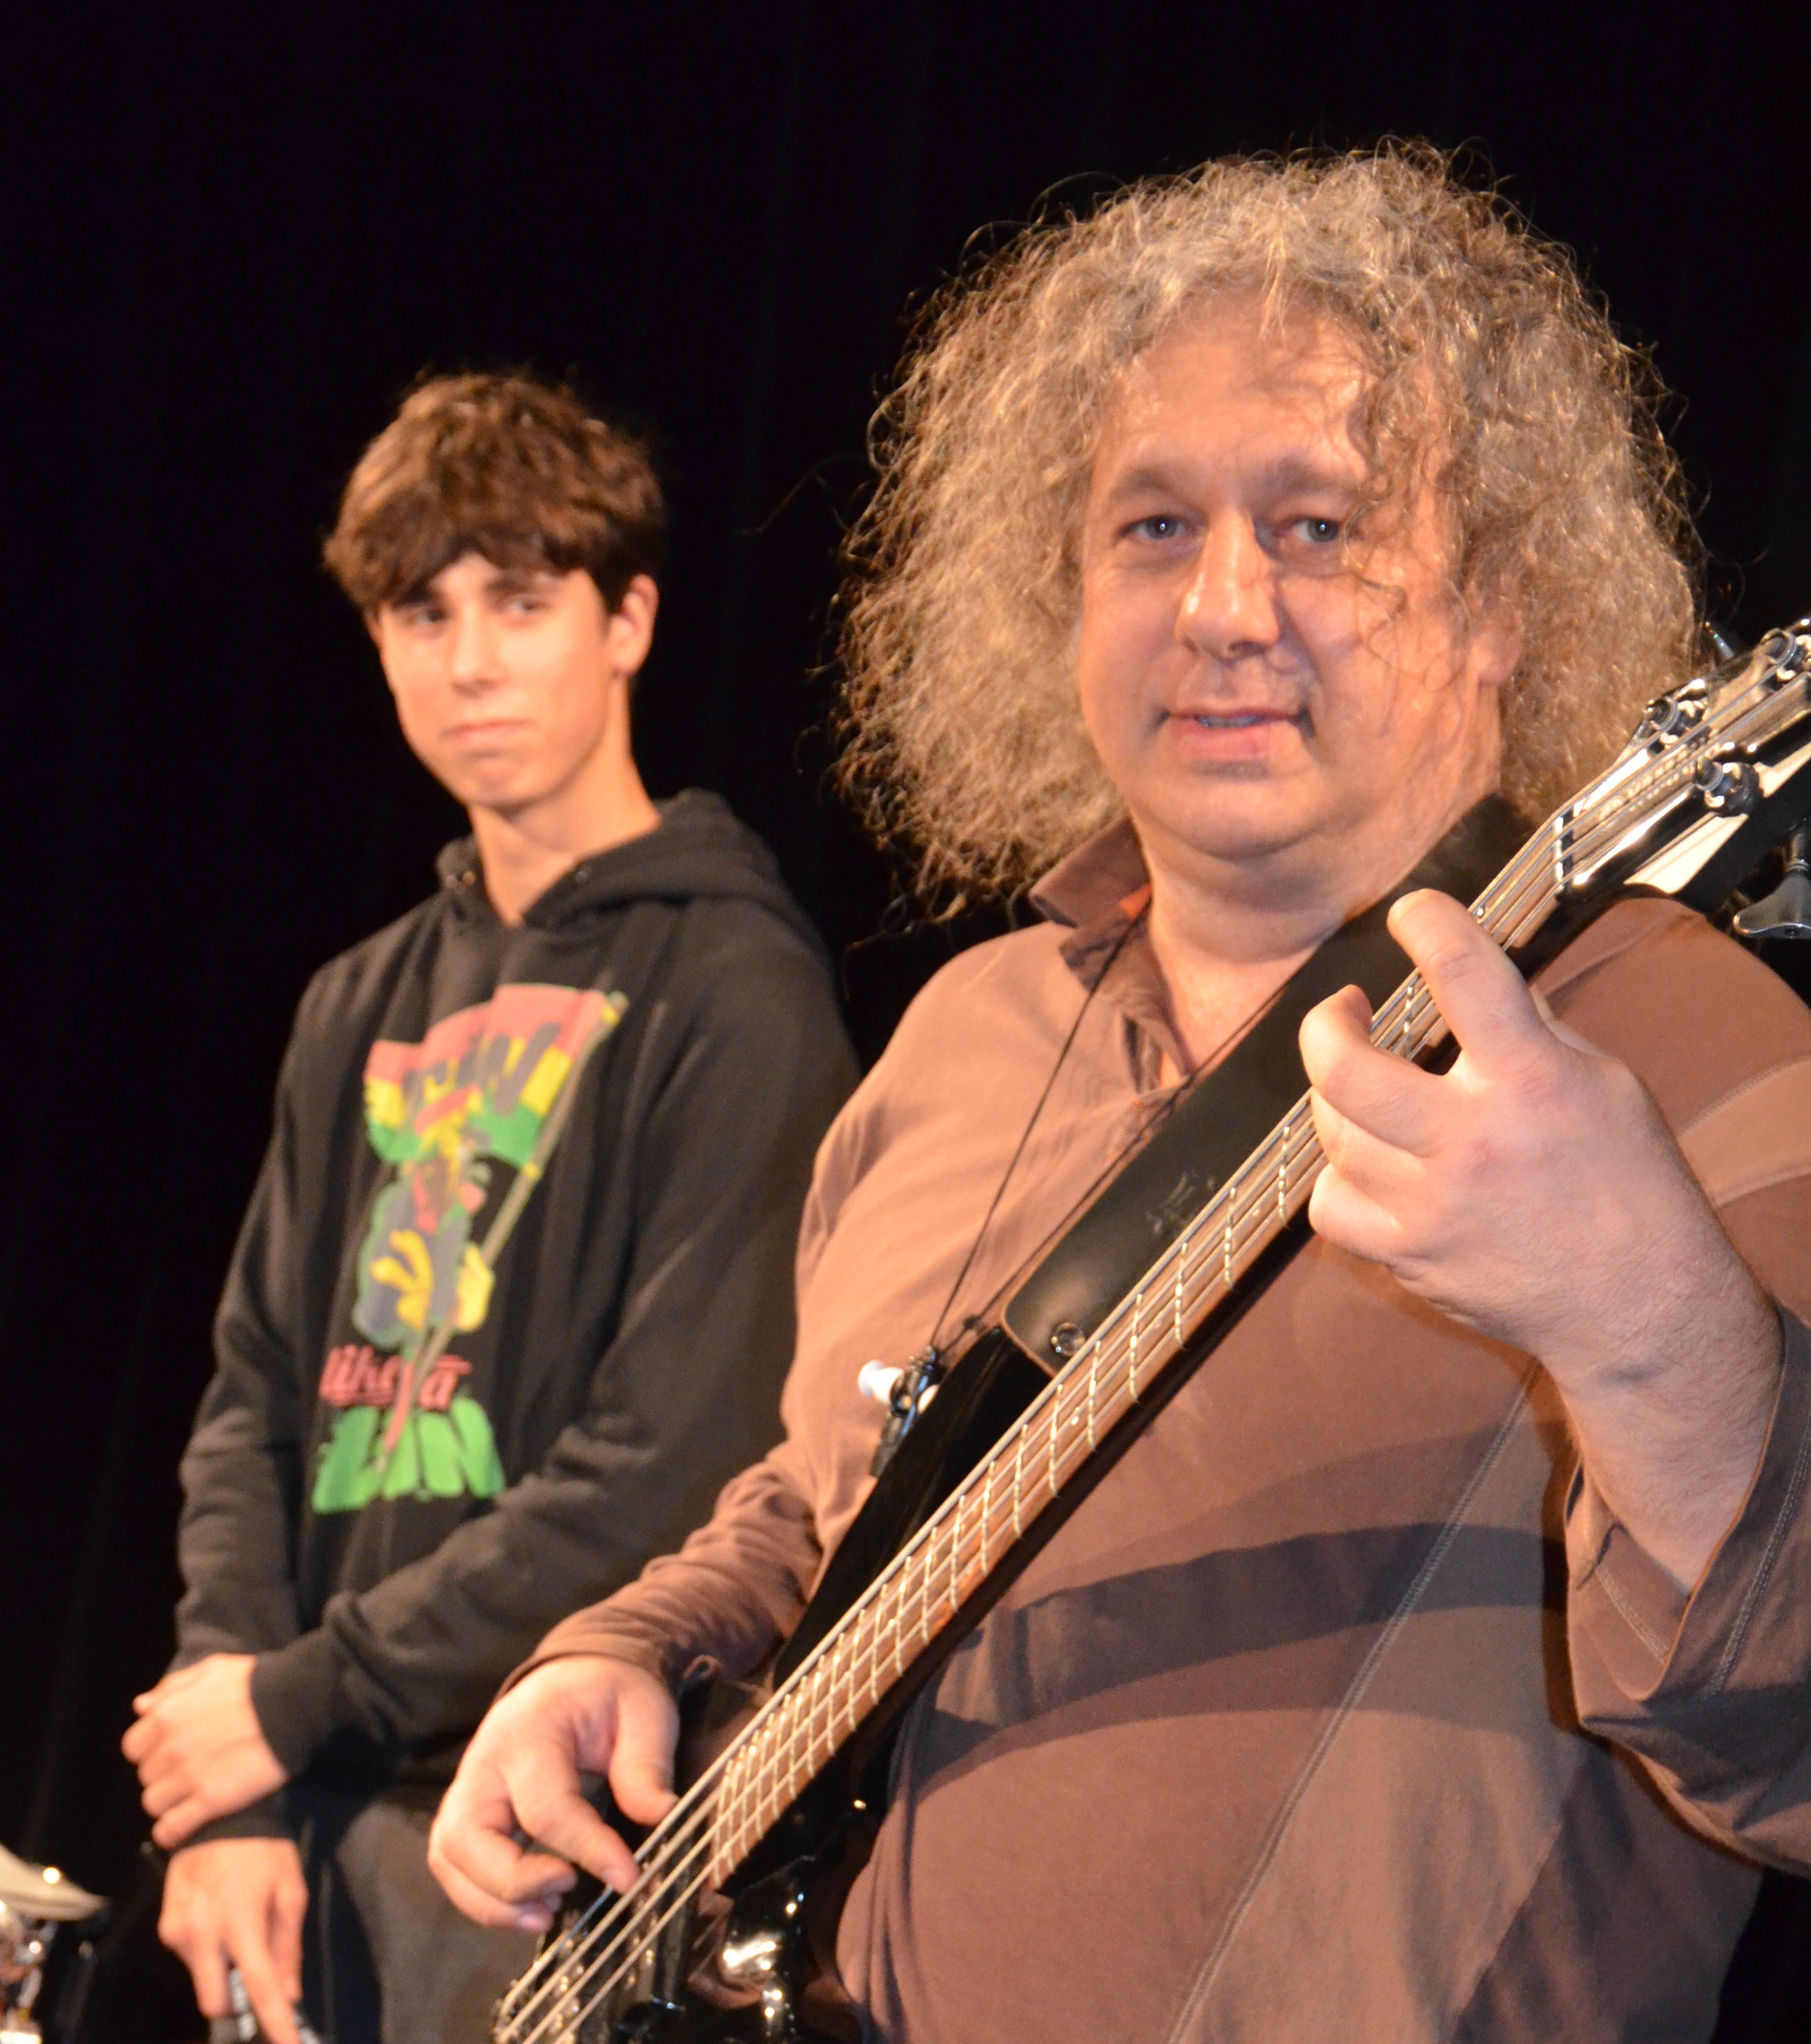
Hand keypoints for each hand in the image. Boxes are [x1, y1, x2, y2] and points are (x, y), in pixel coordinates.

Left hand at [123, 1653, 287, 1848]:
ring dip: (169, 1802)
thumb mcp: (212, 1670)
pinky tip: (184, 1825)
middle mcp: (170, 1748)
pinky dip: (172, 1832)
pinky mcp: (211, 1801)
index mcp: (166, 1716)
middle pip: (146, 1776)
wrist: (295, 1703)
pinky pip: (171, 1828)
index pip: (133, 1746)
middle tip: (188, 1771)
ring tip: (190, 1796)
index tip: (170, 1751)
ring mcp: (189, 1776)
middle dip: (163, 1774)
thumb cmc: (255, 1682)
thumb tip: (141, 1706)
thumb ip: (173, 1688)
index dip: (151, 1750)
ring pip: (154, 1804)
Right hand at [159, 1837, 308, 2043]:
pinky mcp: (165, 1927)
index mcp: (242, 1924)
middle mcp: (203, 1935)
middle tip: (255, 1969)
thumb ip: (287, 1948)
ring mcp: (178, 1933)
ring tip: (238, 1921)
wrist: (217, 1814)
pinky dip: (207, 1949)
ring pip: (203, 1979)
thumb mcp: (290, 1891)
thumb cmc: (263, 1851)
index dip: (276, 2025)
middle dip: (237, 1999)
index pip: (260, 1989)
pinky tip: (218, 1915)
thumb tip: (287, 1996)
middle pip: (217, 2002)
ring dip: (222, 1966)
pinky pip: (189, 1957)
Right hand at [428, 1656, 678, 1932]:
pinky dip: (482, 1898)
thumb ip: (646, 1764)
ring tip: (546, 1916)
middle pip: (467, 1838)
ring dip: (490, 1902)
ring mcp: (467, 1788)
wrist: (573, 1678)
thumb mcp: (643, 1711)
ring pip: (449, 1857)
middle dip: (512, 1883)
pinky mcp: (466, 1812)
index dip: (587, 1849)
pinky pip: (455, 1864)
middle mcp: (483, 1763)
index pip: (545, 1806)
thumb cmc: (608, 1694)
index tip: (629, 1877)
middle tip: (566, 1894)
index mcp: (529, 1732)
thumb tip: (661, 1817)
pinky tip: (531, 1908)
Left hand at [1300, 889, 1779, 1584]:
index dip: (1428, 923)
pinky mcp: (1411, 1256)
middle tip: (1341, 1009)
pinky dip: (1338, 1178)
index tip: (1410, 911)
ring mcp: (1433, 1205)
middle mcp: (1472, 1141)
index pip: (1466, 975)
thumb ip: (1530, 1029)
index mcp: (1532, 1081)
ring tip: (1359, 1083)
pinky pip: (1332, 1206)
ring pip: (1333, 1134)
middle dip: (1325, 1025)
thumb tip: (1469, 972)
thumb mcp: (1604, 1082)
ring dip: (1335, 1098)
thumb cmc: (1628, 1184)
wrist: (1639, 1306)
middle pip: (1346, 1069)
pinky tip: (1362, 1163)